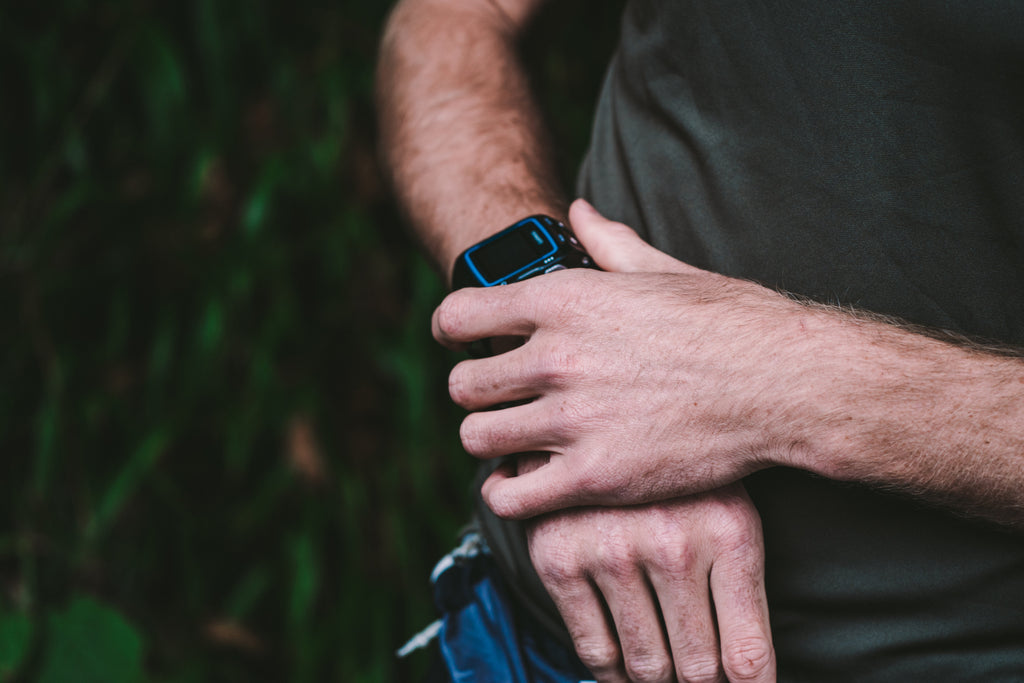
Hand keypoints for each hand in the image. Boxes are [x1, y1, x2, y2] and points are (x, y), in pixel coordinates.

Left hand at [433, 200, 813, 517]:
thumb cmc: (731, 323)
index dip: (453, 332)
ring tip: (515, 442)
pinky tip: (528, 482)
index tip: (465, 344)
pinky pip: (510, 496)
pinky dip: (509, 492)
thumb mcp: (664, 270)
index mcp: (565, 299)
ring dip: (490, 442)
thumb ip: (608, 243)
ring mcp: (573, 419)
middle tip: (501, 401)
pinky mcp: (596, 476)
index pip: (458, 316)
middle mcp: (557, 357)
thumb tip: (579, 210)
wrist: (786, 383)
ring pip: (477, 439)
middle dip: (475, 393)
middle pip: (462, 385)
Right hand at [525, 478, 774, 682]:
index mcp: (729, 533)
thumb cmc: (676, 480)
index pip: (746, 658)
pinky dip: (611, 669)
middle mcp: (672, 544)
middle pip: (697, 670)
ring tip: (665, 666)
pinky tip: (624, 661)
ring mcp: (611, 551)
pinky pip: (594, 649)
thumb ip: (743, 598)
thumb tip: (747, 680)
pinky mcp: (559, 557)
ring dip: (657, 677)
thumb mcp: (730, 516)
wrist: (598, 413)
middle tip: (697, 674)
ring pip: (645, 665)